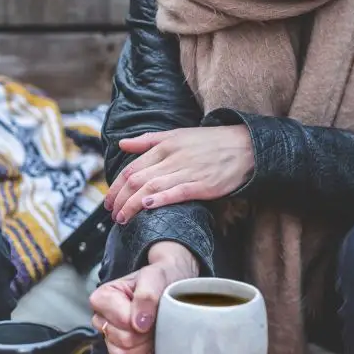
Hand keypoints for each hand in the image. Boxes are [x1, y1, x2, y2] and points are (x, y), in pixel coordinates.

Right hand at [89, 241, 198, 353]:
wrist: (175, 287)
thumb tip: (138, 324)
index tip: (151, 312)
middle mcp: (103, 319)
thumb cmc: (162, 278)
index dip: (138, 321)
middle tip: (155, 323)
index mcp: (103, 298)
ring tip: (153, 334)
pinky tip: (151, 353)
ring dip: (142, 350)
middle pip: (120, 342)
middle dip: (142, 336)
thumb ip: (146, 295)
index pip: (119, 322)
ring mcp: (111, 339)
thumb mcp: (156, 277)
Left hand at [104, 126, 253, 224]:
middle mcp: (173, 158)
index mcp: (164, 146)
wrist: (245, 147)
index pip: (131, 168)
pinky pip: (177, 192)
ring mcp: (188, 172)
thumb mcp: (176, 135)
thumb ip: (147, 141)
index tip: (108, 201)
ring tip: (123, 218)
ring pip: (151, 187)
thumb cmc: (208, 142)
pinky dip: (160, 199)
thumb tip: (122, 144)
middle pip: (137, 180)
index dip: (116, 186)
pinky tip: (146, 206)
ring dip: (132, 205)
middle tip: (112, 214)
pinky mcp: (203, 185)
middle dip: (120, 199)